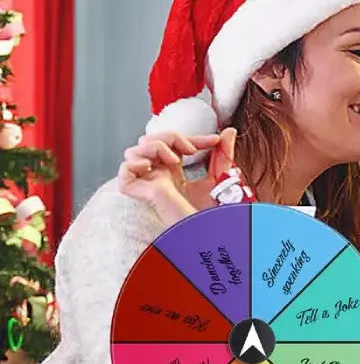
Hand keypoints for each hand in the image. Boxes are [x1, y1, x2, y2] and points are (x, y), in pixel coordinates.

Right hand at [117, 128, 237, 222]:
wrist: (207, 232)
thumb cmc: (212, 213)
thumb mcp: (218, 177)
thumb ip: (222, 154)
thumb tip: (229, 131)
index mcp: (173, 172)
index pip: (175, 145)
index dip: (193, 138)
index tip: (214, 140)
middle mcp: (158, 175)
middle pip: (151, 140)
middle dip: (172, 136)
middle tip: (191, 150)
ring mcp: (147, 183)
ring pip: (135, 150)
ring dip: (156, 146)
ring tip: (176, 161)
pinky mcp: (138, 193)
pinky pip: (124, 171)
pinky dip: (135, 163)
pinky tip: (153, 167)